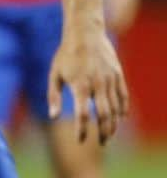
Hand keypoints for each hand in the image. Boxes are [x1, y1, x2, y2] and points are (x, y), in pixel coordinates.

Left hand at [48, 23, 128, 144]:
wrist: (85, 33)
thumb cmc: (65, 55)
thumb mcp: (54, 75)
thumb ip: (54, 97)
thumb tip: (53, 117)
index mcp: (80, 85)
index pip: (83, 114)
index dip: (82, 130)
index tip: (81, 140)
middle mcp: (97, 83)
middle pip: (105, 115)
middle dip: (104, 132)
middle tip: (101, 144)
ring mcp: (110, 79)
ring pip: (116, 107)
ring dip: (114, 124)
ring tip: (108, 135)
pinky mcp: (118, 74)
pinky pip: (123, 96)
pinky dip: (122, 109)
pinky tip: (120, 118)